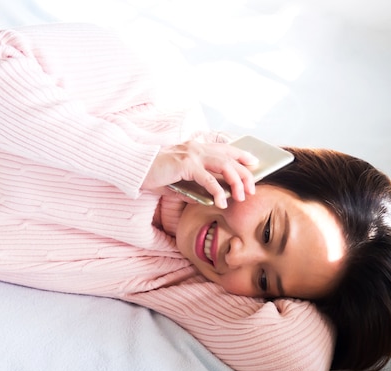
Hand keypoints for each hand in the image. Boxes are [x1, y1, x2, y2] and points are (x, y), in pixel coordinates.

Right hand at [142, 139, 257, 207]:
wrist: (135, 168)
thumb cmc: (154, 175)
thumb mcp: (177, 182)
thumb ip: (193, 189)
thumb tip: (207, 200)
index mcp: (196, 148)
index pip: (225, 148)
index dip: (241, 155)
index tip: (254, 163)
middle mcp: (197, 147)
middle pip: (229, 158)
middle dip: (244, 173)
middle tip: (252, 189)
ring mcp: (192, 155)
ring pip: (224, 166)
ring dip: (236, 181)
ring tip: (242, 196)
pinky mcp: (186, 165)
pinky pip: (208, 179)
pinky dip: (218, 191)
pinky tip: (222, 202)